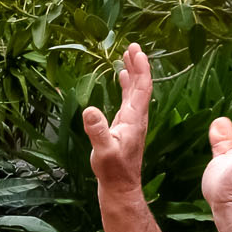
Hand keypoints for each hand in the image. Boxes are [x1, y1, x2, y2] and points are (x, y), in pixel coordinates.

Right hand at [81, 43, 152, 195]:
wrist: (120, 185)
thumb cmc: (112, 170)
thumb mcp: (102, 150)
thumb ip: (97, 130)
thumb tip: (89, 108)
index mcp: (134, 118)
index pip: (142, 88)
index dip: (141, 68)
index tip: (136, 51)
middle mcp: (137, 117)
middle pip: (141, 85)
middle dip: (138, 65)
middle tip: (132, 46)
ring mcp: (133, 121)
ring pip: (136, 91)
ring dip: (133, 73)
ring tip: (127, 57)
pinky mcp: (126, 126)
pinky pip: (129, 99)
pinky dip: (127, 86)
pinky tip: (121, 80)